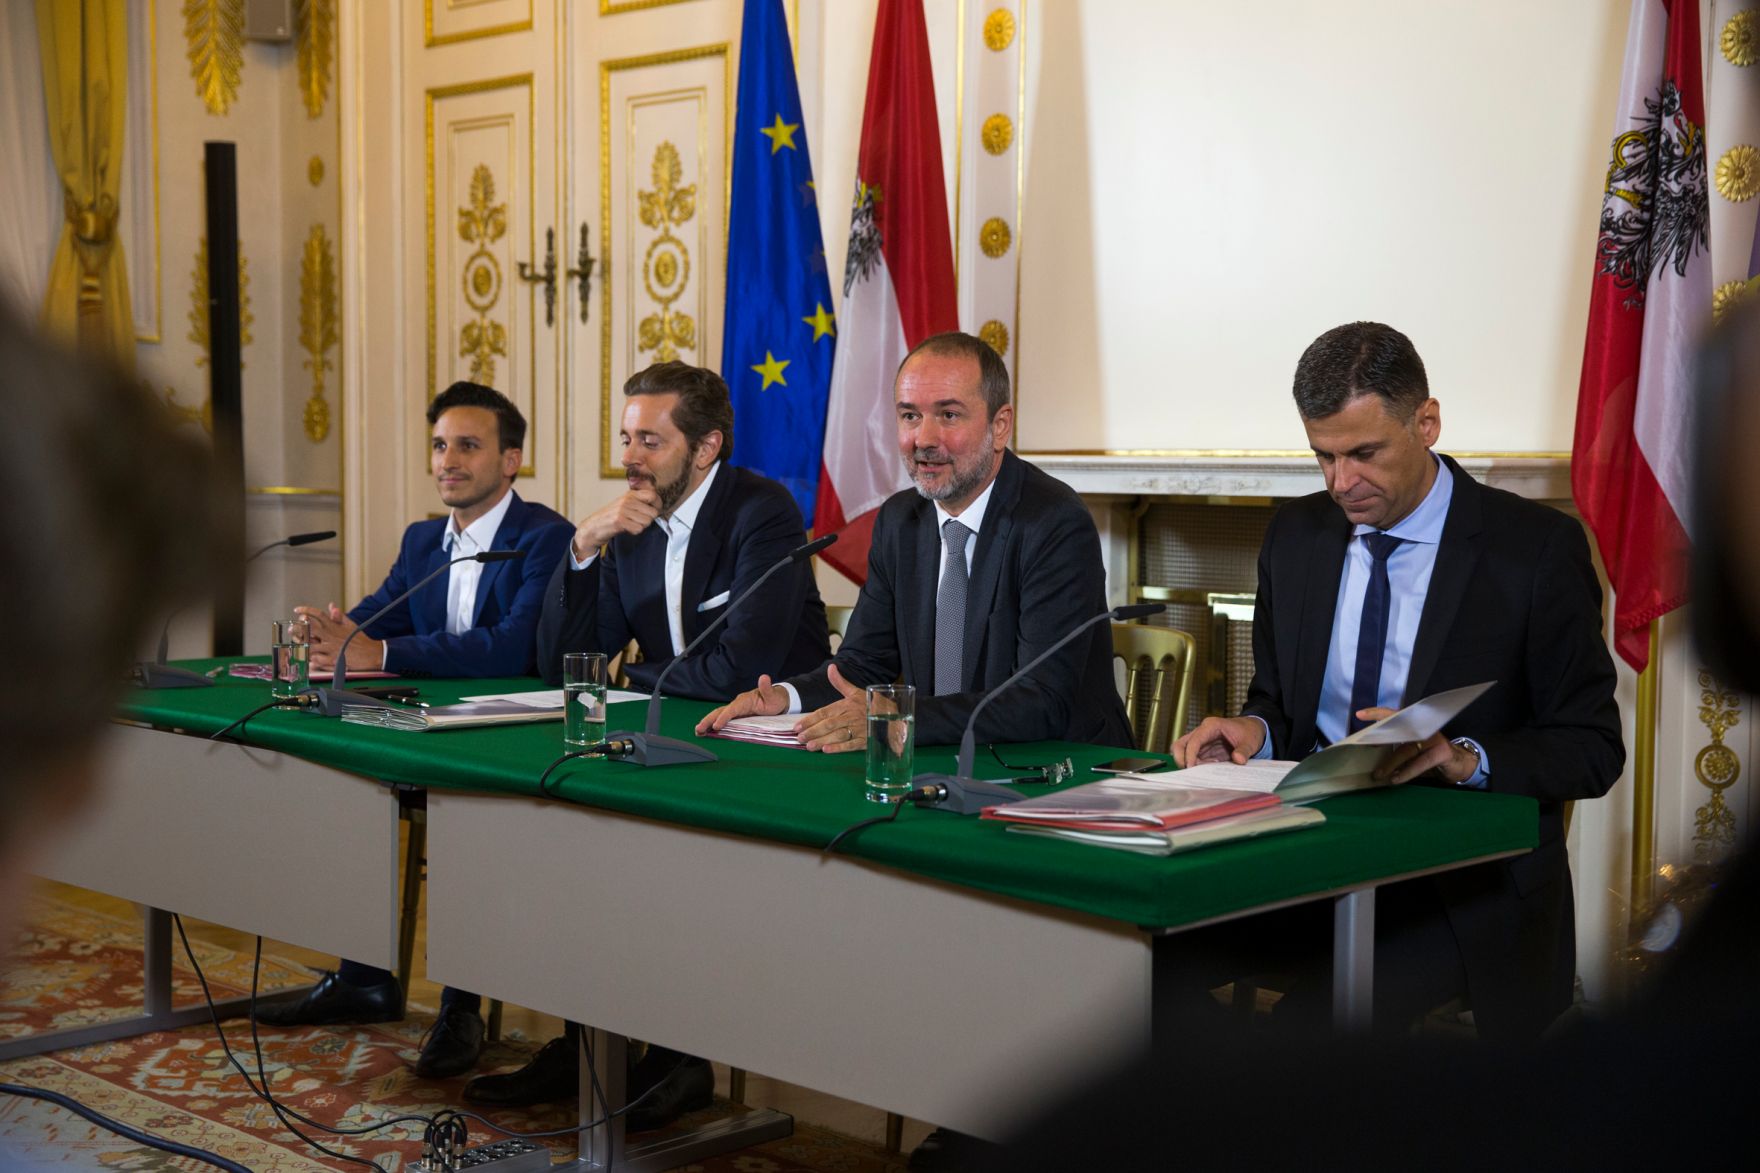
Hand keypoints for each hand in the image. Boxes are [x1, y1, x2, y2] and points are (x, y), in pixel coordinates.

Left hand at [296, 603, 382, 673]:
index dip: (306, 610)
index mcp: (335, 627)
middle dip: (298, 628)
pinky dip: (311, 659)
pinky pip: (318, 660)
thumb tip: (331, 606)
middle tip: (291, 629)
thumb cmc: (361, 639)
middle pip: (310, 629)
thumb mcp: (351, 625)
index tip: (297, 610)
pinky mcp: (334, 660)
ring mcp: (332, 648)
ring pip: (311, 646)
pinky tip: (309, 658)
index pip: (318, 615)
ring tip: (297, 645)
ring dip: (302, 646)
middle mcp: (332, 636)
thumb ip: (339, 616)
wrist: (372, 653)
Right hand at [572, 487, 661, 560]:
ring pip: (647, 522)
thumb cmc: (612, 517)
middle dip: (648, 520)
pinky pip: (638, 529)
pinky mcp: (619, 520)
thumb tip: (658, 501)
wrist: (593, 527)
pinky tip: (626, 529)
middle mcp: (627, 500)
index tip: (653, 511)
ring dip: (641, 526)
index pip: (653, 495)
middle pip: (653, 512)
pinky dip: (634, 532)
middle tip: (638, 521)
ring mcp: (623, 509)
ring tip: (631, 524)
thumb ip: (640, 501)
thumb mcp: (626, 504)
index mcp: (631, 494)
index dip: (657, 505)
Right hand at [696, 674, 788, 734]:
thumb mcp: (772, 695)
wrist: (775, 699)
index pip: (732, 709)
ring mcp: (735, 710)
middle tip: (698, 729)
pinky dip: (713, 724)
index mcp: (744, 700)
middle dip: (709, 720)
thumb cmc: (774, 699)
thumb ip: (767, 688)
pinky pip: (723, 719)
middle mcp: (737, 704)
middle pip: (720, 711)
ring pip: (718, 715)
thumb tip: (764, 677)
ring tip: (698, 732)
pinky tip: (707, 732)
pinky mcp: (736, 715)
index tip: (716, 726)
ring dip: (708, 723)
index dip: (724, 717)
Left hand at [795, 664, 866, 753]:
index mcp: (846, 705)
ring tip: (810, 747)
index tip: (797, 726)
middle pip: (829, 724)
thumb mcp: (855, 692)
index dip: (810, 719)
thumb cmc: (869, 704)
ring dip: (823, 740)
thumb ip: (840, 682)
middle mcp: (850, 716)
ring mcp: (858, 729)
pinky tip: (827, 750)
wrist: (892, 715)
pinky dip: (839, 748)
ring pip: (837, 735)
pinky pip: (850, 744)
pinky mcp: (865, 740)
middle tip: (800, 738)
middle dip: (813, 731)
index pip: (824, 712)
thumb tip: (831, 667)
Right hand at [1171, 715, 1266, 766]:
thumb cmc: (1249, 732)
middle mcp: (1202, 732)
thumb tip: (1238, 759)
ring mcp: (1202, 741)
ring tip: (1204, 772)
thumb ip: (1244, 751)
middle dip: (1181, 758)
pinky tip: (1209, 771)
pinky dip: (1197, 766)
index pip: (1194, 741)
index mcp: (1211, 726)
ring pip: (1184, 752)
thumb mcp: (1250, 742)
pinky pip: (1194, 758)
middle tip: (1190, 772)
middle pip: (1181, 744)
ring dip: (1190, 764)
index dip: (1190, 755)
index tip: (1191, 768)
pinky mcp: (1204, 750)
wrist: (1252, 730)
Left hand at [1357, 707, 1479, 784]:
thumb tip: (1369, 752)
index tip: (1360, 715)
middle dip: (1379, 739)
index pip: (1394, 715)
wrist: (1459, 765)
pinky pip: (1420, 763)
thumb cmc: (1430, 757)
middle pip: (1398, 732)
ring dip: (1390, 763)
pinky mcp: (1442, 752)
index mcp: (1415, 725)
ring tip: (1378, 775)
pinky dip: (1407, 772)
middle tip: (1362, 748)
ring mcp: (1434, 738)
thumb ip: (1395, 747)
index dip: (1377, 713)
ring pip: (1407, 749)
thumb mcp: (1411, 751)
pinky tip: (1396, 779)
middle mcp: (1424, 728)